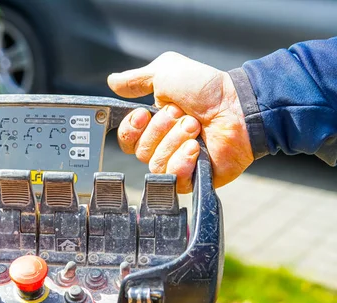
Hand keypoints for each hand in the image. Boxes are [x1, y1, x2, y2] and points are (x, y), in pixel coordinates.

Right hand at [108, 52, 253, 192]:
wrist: (238, 106)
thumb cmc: (206, 88)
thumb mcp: (165, 73)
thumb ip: (136, 79)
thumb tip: (112, 81)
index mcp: (154, 124)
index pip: (127, 139)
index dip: (131, 129)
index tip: (143, 114)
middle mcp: (164, 145)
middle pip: (140, 152)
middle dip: (161, 131)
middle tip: (184, 116)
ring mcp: (179, 163)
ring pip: (156, 165)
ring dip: (175, 143)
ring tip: (196, 128)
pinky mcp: (194, 179)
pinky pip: (173, 180)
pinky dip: (182, 164)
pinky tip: (196, 149)